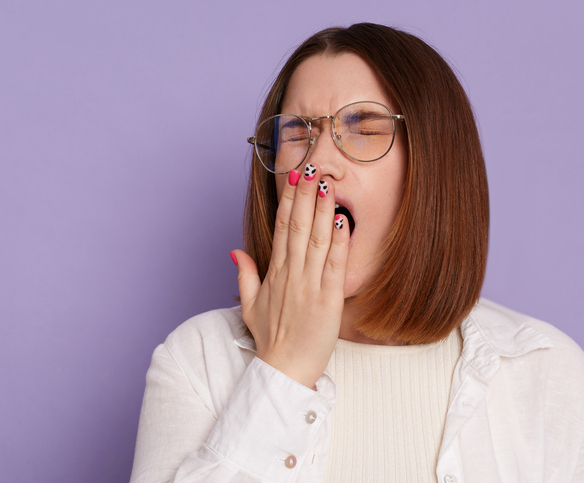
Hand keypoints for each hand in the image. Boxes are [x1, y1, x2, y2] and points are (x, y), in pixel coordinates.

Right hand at [231, 168, 349, 388]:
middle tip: (311, 168)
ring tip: (327, 185)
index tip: (294, 177)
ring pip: (317, 240)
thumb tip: (236, 251)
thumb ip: (245, 275)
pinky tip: (343, 221)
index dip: (288, 201)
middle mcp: (291, 275)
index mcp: (274, 273)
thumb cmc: (271, 338)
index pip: (282, 228)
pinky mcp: (329, 300)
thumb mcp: (249, 305)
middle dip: (305, 196)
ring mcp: (309, 286)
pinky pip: (335, 265)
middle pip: (299, 227)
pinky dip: (339, 242)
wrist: (285, 370)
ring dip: (322, 211)